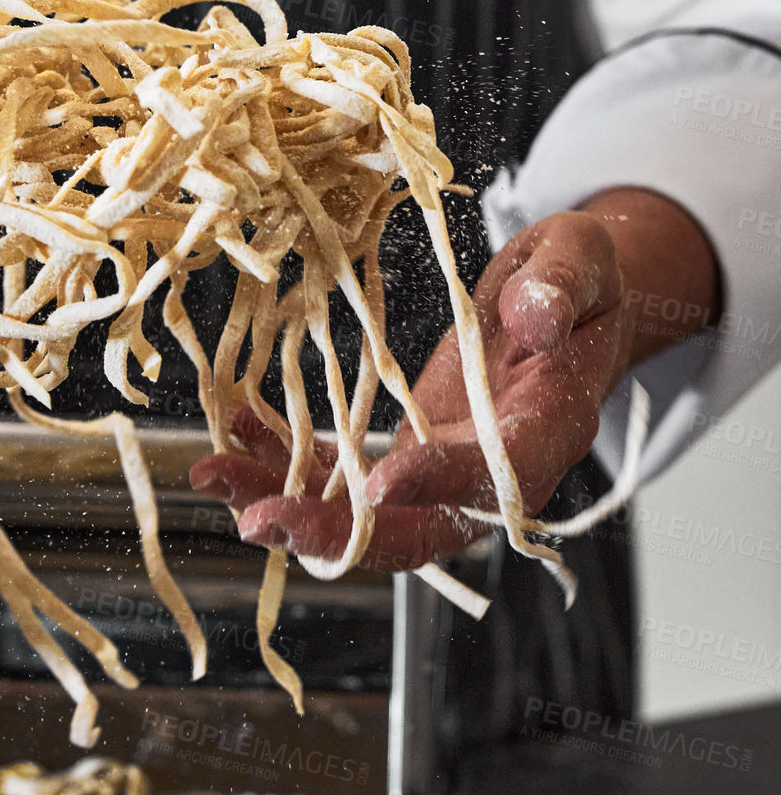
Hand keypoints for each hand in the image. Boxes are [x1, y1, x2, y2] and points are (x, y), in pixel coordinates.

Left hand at [191, 188, 719, 572]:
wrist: (560, 307)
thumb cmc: (575, 283)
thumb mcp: (581, 260)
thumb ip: (563, 285)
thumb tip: (535, 315)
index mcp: (545, 435)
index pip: (491, 478)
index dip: (436, 486)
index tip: (379, 484)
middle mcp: (487, 478)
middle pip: (410, 532)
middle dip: (332, 534)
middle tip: (258, 520)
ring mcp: (437, 476)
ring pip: (358, 517)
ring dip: (282, 503)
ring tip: (212, 477)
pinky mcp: (401, 457)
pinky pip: (335, 472)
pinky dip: (281, 456)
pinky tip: (234, 428)